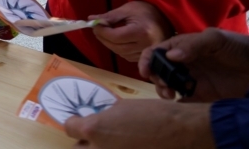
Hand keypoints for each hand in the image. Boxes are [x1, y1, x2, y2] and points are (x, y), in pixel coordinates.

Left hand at [64, 99, 213, 148]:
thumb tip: (101, 120)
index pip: (70, 128)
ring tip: (110, 143)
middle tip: (91, 137)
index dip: (74, 123)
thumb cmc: (154, 114)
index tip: (78, 121)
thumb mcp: (123, 107)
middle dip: (83, 143)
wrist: (182, 132)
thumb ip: (105, 116)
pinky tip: (127, 147)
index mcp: (95, 129)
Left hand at [92, 1, 173, 61]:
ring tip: (104, 34)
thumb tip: (91, 20)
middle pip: (118, 47)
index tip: (94, 25)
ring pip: (121, 53)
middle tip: (96, 29)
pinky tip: (115, 40)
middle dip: (104, 38)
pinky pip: (128, 56)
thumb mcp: (126, 10)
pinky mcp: (147, 57)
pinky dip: (118, 49)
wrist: (165, 16)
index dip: (102, 32)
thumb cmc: (144, 10)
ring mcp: (148, 53)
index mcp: (142, 32)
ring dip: (110, 44)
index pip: (117, 36)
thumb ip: (109, 16)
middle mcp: (146, 45)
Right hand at [138, 28, 248, 101]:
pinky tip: (178, 105)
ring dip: (163, 90)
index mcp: (182, 47)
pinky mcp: (201, 95)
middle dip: (155, 78)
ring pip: (167, 86)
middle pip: (159, 70)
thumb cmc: (237, 47)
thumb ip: (193, 45)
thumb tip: (170, 56)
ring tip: (169, 95)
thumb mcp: (215, 39)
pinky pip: (183, 101)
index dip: (147, 60)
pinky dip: (177, 104)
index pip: (157, 51)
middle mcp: (183, 63)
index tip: (146, 71)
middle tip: (164, 85)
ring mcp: (191, 79)